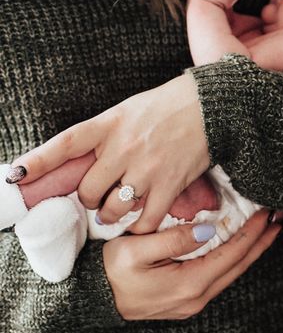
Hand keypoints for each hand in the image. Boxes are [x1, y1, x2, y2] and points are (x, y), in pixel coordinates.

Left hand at [9, 72, 210, 233]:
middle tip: (99, 196)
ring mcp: (146, 168)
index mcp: (109, 124)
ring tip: (118, 209)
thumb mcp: (128, 110)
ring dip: (111, 215)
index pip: (66, 144)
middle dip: (90, 199)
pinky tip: (142, 221)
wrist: (213, 106)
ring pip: (112, 209)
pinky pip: (145, 220)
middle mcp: (123, 148)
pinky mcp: (170, 184)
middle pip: (88, 191)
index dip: (39, 161)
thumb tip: (83, 161)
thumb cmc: (169, 106)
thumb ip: (105, 134)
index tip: (16, 175)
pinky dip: (140, 226)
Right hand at [103, 208, 279, 320]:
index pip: (231, 254)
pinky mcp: (186, 302)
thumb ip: (173, 240)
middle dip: (261, 241)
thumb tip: (207, 230)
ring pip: (232, 273)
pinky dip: (234, 260)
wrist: (91, 302)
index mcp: (189, 284)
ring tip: (267, 231)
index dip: (253, 232)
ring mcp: (192, 303)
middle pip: (239, 266)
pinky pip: (220, 278)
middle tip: (279, 219)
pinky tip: (240, 248)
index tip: (267, 213)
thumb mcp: (135, 250)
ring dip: (251, 251)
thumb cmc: (108, 272)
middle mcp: (196, 297)